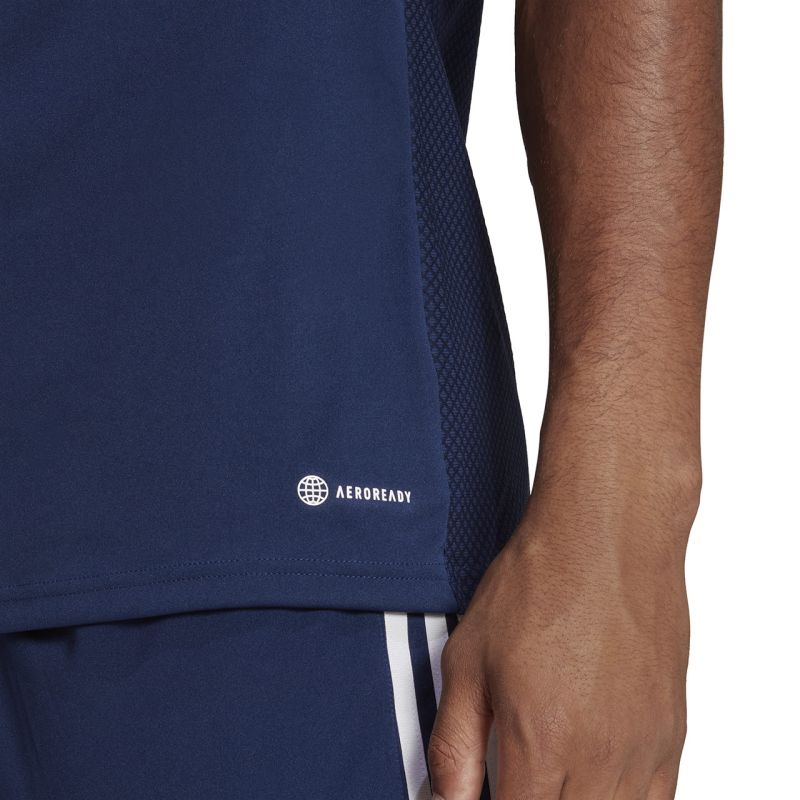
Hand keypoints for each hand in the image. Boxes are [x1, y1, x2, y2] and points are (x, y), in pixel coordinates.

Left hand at [429, 474, 694, 798]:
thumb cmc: (539, 583)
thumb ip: (453, 742)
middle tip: (512, 773)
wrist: (607, 538)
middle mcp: (598, 759)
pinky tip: (594, 779)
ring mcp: (643, 750)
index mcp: (540, 744)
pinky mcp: (671, 734)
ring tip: (549, 773)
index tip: (488, 788)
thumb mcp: (467, 658)